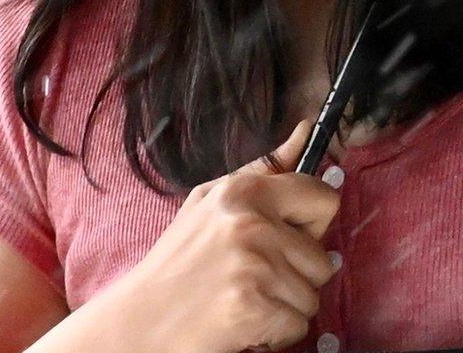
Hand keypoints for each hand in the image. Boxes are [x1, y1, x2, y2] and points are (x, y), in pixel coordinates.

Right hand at [89, 119, 342, 352]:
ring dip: (284, 306)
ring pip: (311, 296)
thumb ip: (264, 170)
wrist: (138, 322)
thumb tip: (304, 130)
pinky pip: (297, 326)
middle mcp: (252, 224)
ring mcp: (255, 267)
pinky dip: (275, 334)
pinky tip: (243, 322)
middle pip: (323, 259)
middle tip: (253, 278)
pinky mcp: (253, 308)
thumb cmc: (179, 262)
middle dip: (296, 276)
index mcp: (244, 192)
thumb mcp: (211, 202)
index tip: (286, 240)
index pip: (324, 200)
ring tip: (244, 298)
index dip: (310, 226)